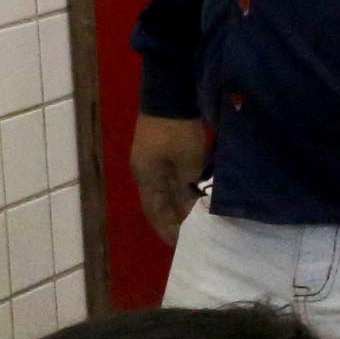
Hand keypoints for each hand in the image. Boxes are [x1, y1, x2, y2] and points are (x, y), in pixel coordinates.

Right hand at [126, 113, 210, 245]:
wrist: (170, 92)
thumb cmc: (179, 129)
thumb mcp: (189, 162)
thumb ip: (190, 186)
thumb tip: (192, 205)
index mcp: (147, 177)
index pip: (156, 213)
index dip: (169, 231)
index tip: (182, 246)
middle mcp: (144, 172)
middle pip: (158, 204)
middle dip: (173, 221)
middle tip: (192, 237)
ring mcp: (150, 160)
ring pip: (164, 192)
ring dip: (177, 206)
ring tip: (194, 221)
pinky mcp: (159, 150)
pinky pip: (168, 179)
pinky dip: (180, 191)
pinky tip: (193, 196)